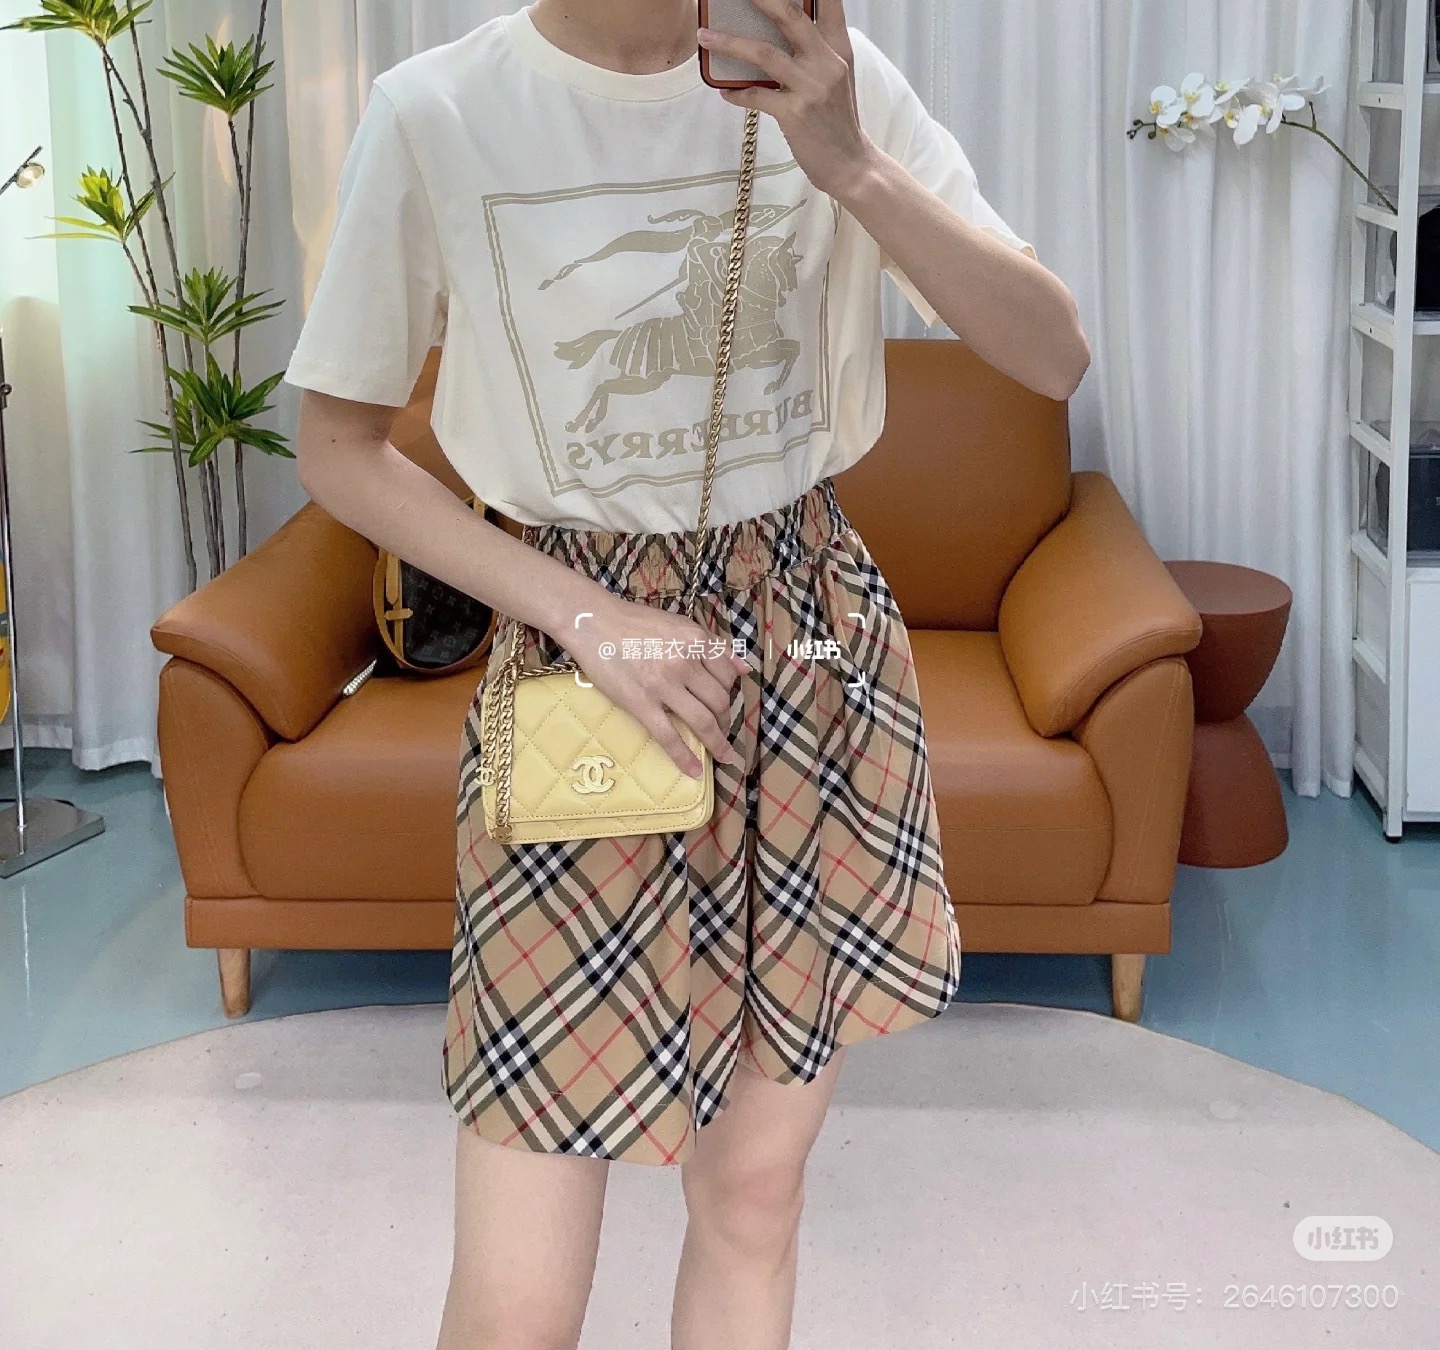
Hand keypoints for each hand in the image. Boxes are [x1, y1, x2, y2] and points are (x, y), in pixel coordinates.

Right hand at [554, 588, 748, 778]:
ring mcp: (663, 686)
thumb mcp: (680, 624)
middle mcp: (684, 663)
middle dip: (725, 721)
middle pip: (719, 701)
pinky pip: (668, 736)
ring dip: (717, 742)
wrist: (593, 623)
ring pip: (702, 721)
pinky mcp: (641, 704)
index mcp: (695, 641)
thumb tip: (745, 668)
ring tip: (722, 754)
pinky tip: (694, 771)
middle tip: (723, 730)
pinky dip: (684, 757)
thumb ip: (713, 645)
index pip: (728, 675)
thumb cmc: (635, 622)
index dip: (731, 693)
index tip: (725, 703)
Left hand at [698, 0, 876, 197]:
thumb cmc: (836, 119)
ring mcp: (811, 88)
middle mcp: (827, 62)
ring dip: (730, 43)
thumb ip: (816, 49)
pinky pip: (757, 96)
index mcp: (838, 47)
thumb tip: (778, 29)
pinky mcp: (796, 115)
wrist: (850, 164)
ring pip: (765, 53)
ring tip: (705, 36)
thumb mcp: (835, 76)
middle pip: (791, 16)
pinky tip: (725, 93)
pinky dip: (738, 93)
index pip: (828, 2)